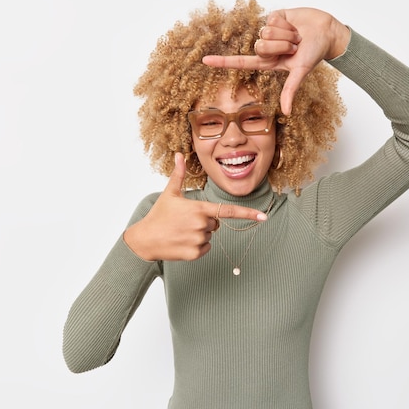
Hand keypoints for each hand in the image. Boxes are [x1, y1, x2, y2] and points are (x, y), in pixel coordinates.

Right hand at [124, 153, 267, 260]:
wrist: (145, 239)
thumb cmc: (158, 215)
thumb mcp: (170, 193)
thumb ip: (179, 174)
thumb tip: (179, 155)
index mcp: (199, 209)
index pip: (228, 211)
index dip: (248, 213)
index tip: (263, 217)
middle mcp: (202, 225)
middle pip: (216, 222)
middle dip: (205, 221)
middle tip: (185, 221)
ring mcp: (198, 240)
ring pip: (210, 235)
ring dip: (200, 233)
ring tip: (181, 231)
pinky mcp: (195, 253)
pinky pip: (206, 248)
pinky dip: (197, 246)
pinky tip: (182, 241)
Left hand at [202, 8, 349, 114]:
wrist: (326, 32)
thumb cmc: (315, 53)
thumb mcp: (301, 72)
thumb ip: (290, 91)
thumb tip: (286, 113)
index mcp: (268, 62)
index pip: (241, 62)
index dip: (223, 62)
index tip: (205, 61)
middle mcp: (266, 47)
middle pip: (259, 46)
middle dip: (280, 46)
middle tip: (294, 47)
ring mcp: (269, 31)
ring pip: (266, 32)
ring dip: (285, 35)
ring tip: (296, 37)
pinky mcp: (275, 17)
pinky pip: (272, 20)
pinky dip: (286, 24)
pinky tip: (294, 26)